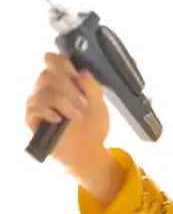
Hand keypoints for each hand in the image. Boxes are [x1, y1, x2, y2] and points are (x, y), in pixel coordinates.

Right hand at [25, 53, 109, 174]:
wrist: (89, 152)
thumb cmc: (93, 126)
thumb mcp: (99, 105)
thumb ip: (92, 87)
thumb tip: (82, 71)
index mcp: (64, 81)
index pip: (54, 61)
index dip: (62, 63)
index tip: (75, 76)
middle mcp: (48, 89)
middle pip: (47, 74)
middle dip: (68, 88)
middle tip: (84, 103)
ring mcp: (39, 103)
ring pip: (43, 91)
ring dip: (63, 102)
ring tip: (78, 116)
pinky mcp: (33, 119)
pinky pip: (34, 107)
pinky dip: (47, 111)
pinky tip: (59, 119)